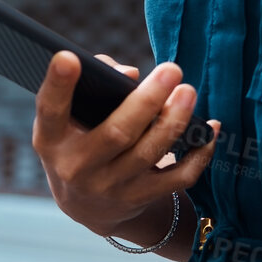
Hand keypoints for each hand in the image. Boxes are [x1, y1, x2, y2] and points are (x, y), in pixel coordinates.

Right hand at [31, 52, 220, 238]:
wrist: (85, 204)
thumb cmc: (79, 140)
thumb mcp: (70, 119)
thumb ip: (95, 86)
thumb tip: (130, 75)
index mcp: (52, 139)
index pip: (50, 110)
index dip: (58, 85)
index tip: (68, 57)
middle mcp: (77, 167)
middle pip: (117, 133)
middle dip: (147, 100)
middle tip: (172, 69)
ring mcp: (110, 187)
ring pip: (149, 153)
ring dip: (175, 121)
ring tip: (188, 92)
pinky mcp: (140, 199)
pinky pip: (178, 178)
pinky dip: (200, 154)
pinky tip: (210, 129)